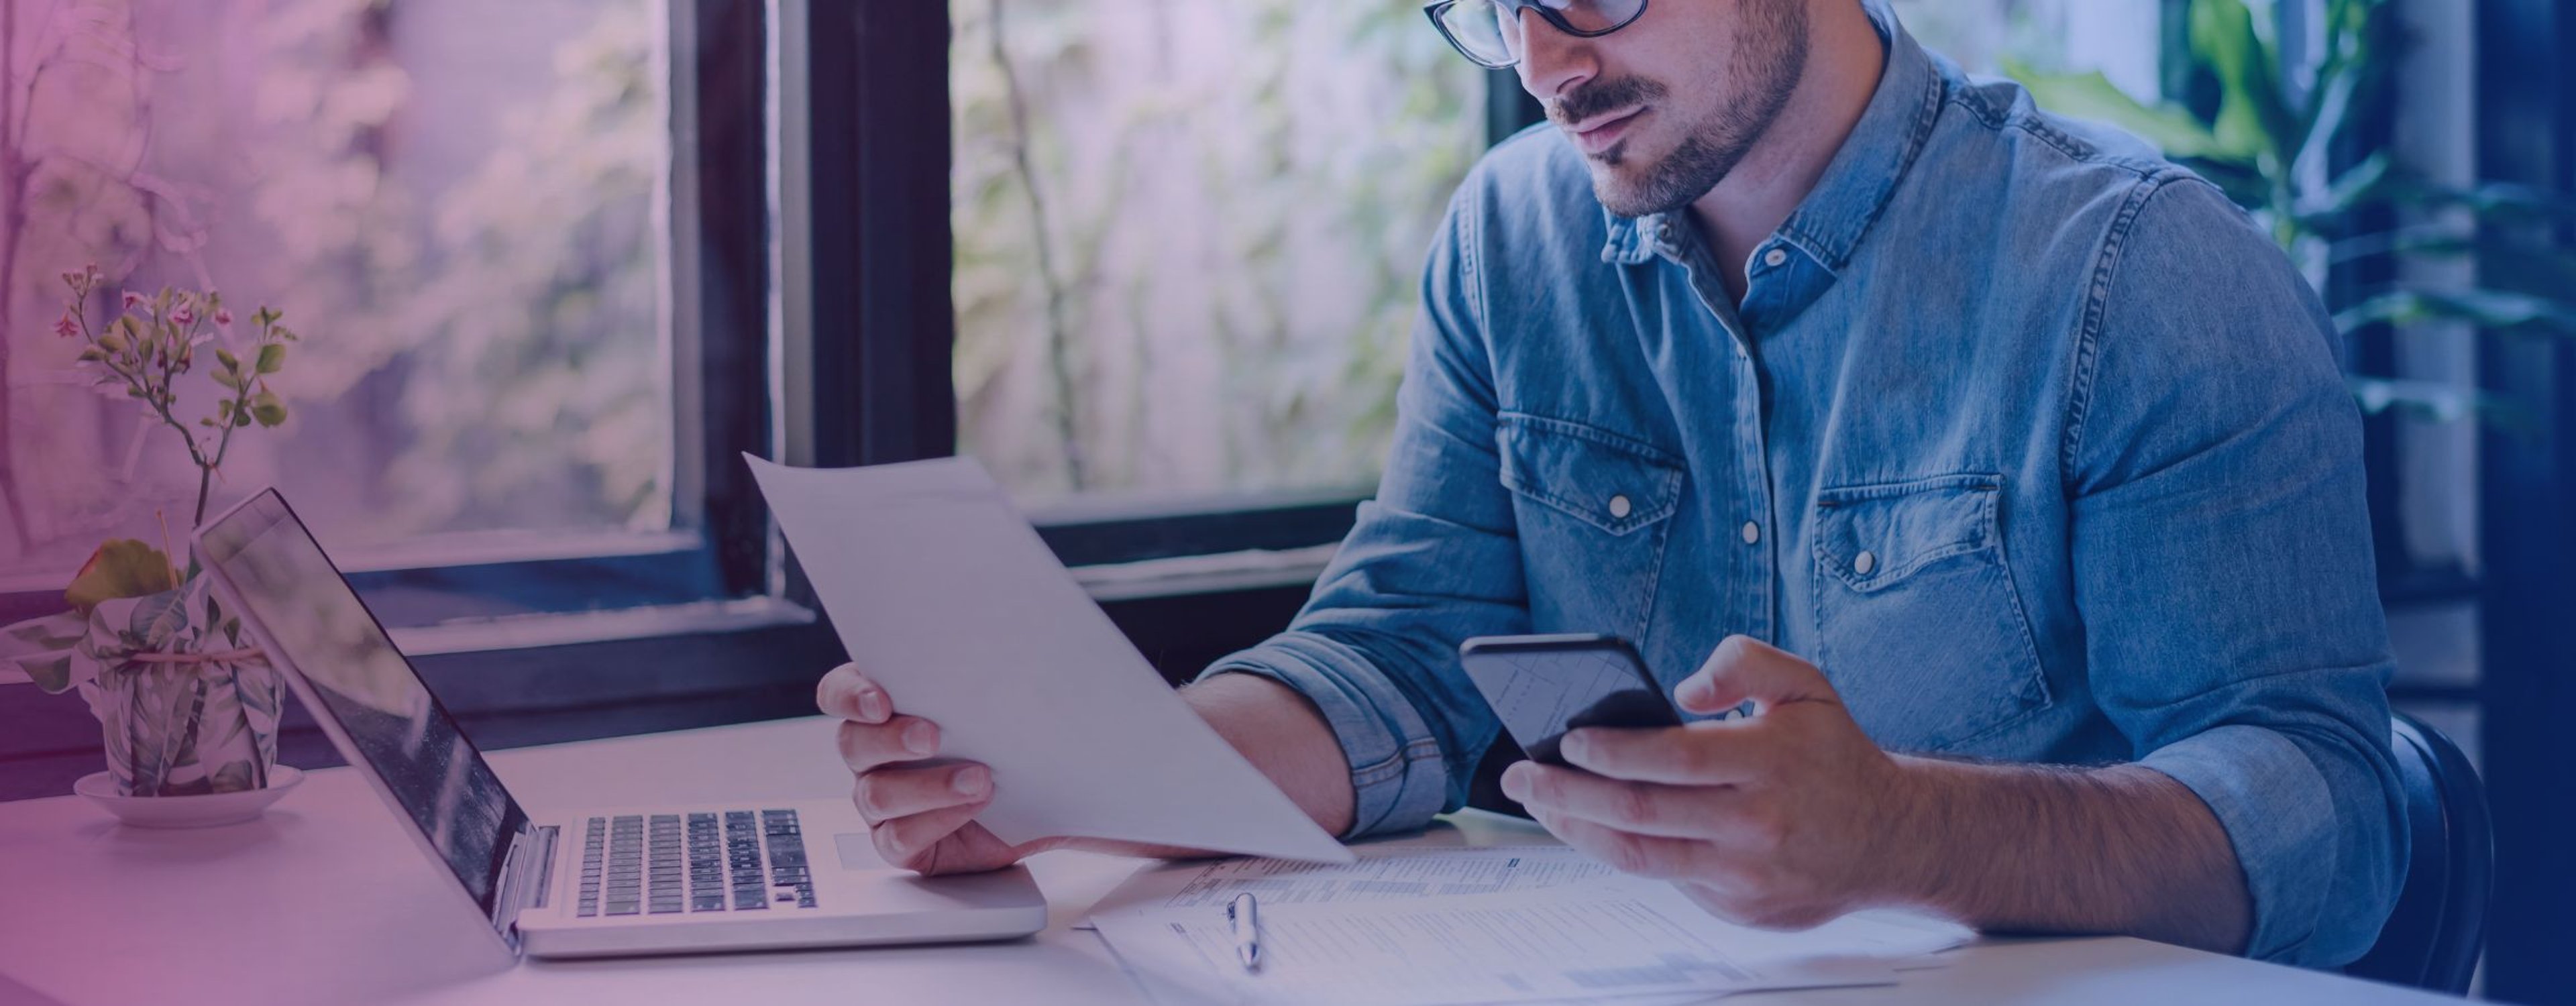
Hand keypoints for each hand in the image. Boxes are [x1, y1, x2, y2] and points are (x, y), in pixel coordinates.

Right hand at [818, 663, 1065, 873]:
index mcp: (885, 710)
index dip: (850, 696)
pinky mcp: (901, 843)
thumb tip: (1008, 659)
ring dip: (927, 786)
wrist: (1035, 806)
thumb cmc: (1011, 746)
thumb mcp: (1001, 708)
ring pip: (876, 794)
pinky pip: (898, 837)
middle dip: (890, 739)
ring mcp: (882, 802)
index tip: (881, 701)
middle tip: (931, 737)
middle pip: (852, 743)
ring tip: (979, 779)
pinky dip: (936, 821)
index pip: (838, 693)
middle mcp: (874, 755)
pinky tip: (973, 808)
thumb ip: (982, 685)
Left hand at [1498, 635, 1913, 928]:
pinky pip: (1667, 878)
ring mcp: (1746, 874)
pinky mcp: (1740, 908)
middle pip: (1643, 813)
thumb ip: (1745, 661)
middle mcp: (1757, 824)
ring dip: (1578, 831)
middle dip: (1567, 795)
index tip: (1566, 739)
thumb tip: (1683, 689)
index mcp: (1770, 762)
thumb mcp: (1807, 685)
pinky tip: (1590, 826)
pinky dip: (1622, 852)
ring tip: (1539, 805)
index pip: (1674, 759)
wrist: (1893, 839)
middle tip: (1520, 776)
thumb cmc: (1834, 753)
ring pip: (1642, 858)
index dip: (1613, 752)